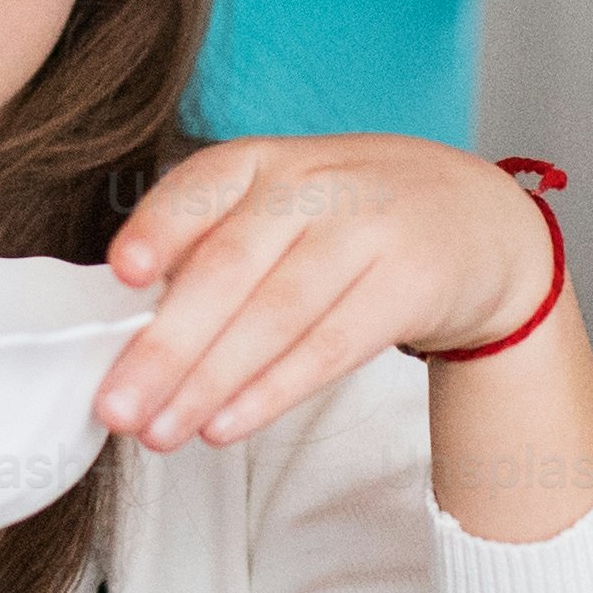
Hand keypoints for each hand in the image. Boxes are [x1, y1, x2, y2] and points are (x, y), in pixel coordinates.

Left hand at [87, 134, 548, 451]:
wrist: (478, 220)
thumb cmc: (350, 218)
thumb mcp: (282, 204)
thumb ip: (211, 248)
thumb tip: (129, 326)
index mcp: (264, 161)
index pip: (201, 187)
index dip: (159, 229)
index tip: (122, 275)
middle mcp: (312, 187)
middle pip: (229, 267)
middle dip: (166, 344)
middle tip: (115, 405)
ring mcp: (366, 233)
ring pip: (275, 316)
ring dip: (209, 382)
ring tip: (160, 430)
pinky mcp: (409, 285)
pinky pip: (330, 347)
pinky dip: (272, 391)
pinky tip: (226, 424)